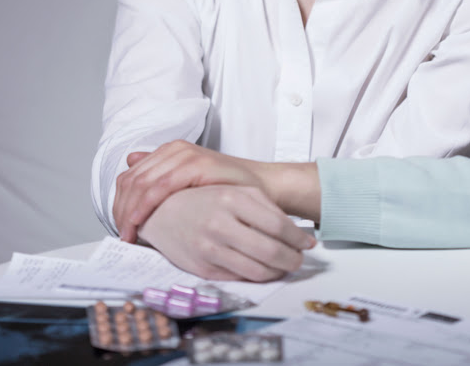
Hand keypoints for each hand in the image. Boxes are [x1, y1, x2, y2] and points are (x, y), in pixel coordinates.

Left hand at [114, 140, 265, 242]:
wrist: (263, 188)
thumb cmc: (227, 189)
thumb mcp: (189, 182)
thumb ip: (161, 173)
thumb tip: (130, 161)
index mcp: (170, 151)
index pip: (130, 176)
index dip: (119, 203)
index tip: (120, 228)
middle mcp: (175, 149)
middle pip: (132, 180)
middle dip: (121, 210)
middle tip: (122, 236)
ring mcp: (186, 155)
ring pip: (142, 184)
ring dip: (130, 212)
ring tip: (129, 235)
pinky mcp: (198, 164)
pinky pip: (161, 186)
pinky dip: (146, 206)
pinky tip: (142, 224)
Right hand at [137, 186, 314, 281]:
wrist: (161, 212)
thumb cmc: (206, 199)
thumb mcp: (236, 191)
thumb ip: (267, 207)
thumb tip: (297, 234)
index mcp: (232, 199)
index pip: (278, 225)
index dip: (298, 238)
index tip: (308, 243)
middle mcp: (220, 224)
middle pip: (271, 251)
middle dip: (292, 259)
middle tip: (299, 259)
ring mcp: (209, 248)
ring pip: (257, 271)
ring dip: (278, 272)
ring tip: (284, 266)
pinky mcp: (202, 268)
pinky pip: (240, 278)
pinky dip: (257, 277)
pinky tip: (263, 269)